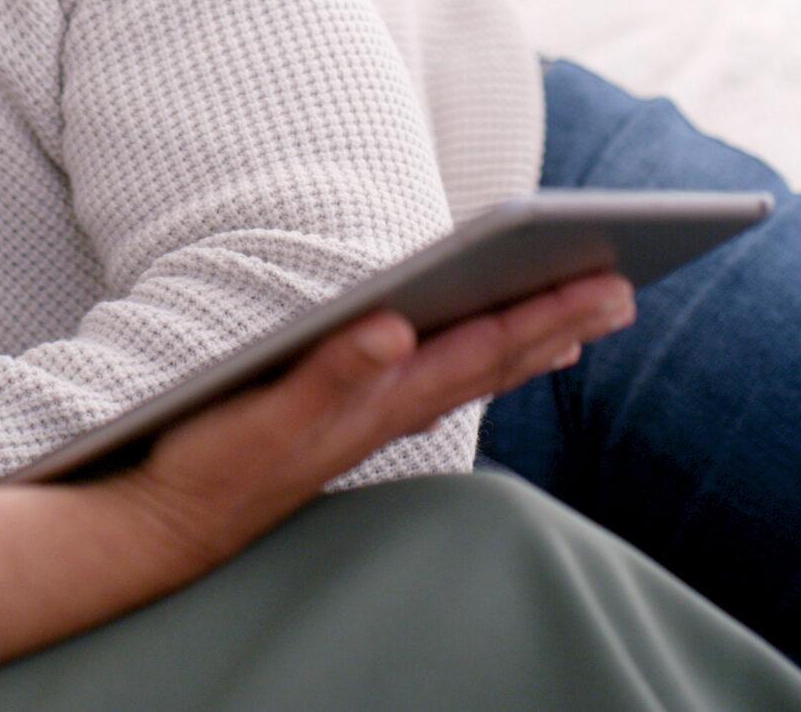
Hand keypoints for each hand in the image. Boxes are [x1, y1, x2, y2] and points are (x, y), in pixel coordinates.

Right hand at [104, 272, 635, 571]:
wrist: (175, 518)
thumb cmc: (218, 459)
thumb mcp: (268, 411)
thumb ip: (331, 370)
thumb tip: (393, 325)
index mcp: (382, 396)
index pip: (482, 347)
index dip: (544, 312)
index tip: (604, 283)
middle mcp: (391, 408)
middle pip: (494, 359)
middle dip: (560, 321)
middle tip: (625, 289)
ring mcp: (375, 417)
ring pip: (474, 374)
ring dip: (533, 342)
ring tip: (587, 319)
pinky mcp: (353, 422)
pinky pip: (440, 385)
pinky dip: (482, 362)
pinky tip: (494, 353)